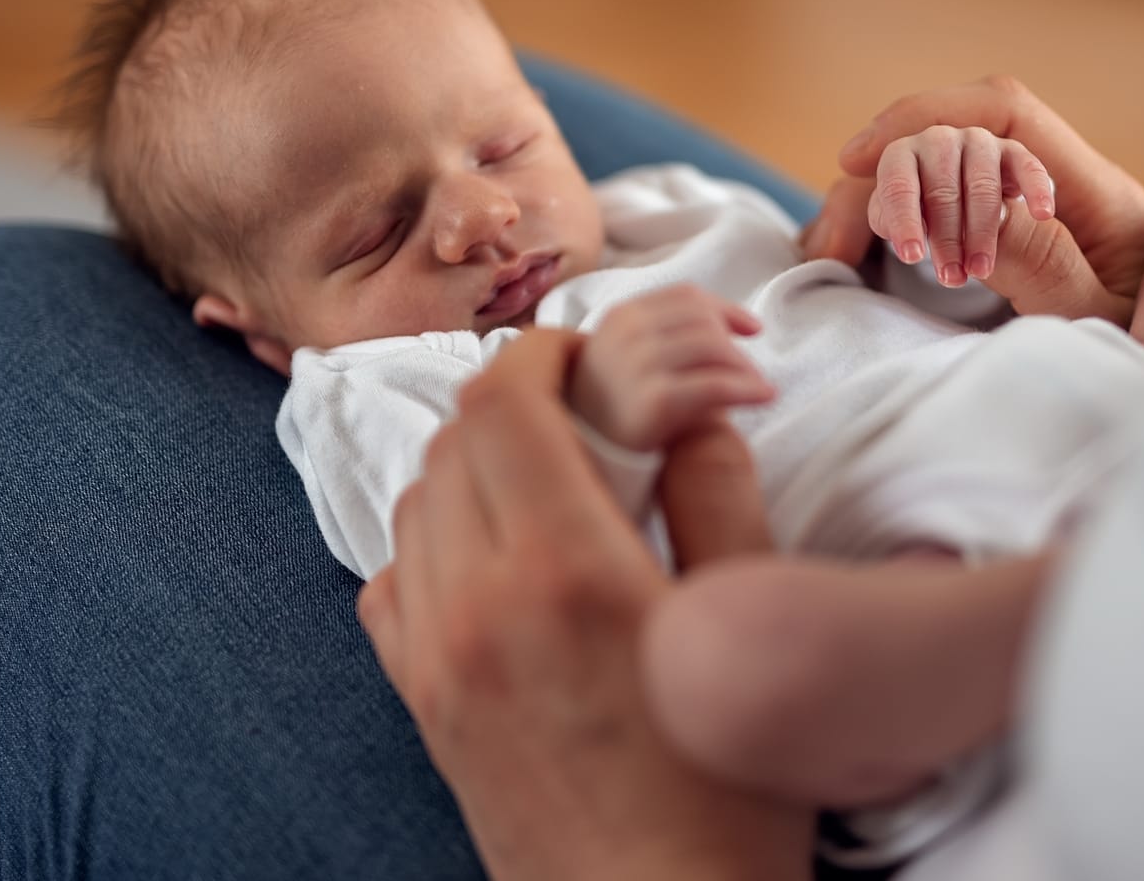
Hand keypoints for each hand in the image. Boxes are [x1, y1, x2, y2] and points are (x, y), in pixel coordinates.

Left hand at [357, 330, 811, 880]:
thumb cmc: (728, 791)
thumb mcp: (751, 624)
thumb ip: (717, 494)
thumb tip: (689, 407)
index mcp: (564, 570)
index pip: (505, 403)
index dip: (545, 353)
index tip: (590, 355)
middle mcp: (477, 604)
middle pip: (455, 440)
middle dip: (517, 400)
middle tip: (585, 410)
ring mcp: (436, 658)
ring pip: (417, 502)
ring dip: (473, 464)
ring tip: (548, 480)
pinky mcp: (423, 705)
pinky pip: (392, 584)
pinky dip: (432, 542)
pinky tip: (495, 561)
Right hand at [570, 287, 777, 451]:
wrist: (588, 462)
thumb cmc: (615, 412)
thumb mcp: (628, 361)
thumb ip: (665, 336)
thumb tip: (732, 325)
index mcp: (620, 317)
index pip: (686, 297)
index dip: (727, 309)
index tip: (753, 329)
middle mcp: (625, 334)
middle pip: (703, 320)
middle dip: (735, 344)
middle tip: (752, 372)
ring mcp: (636, 365)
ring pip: (713, 346)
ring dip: (744, 367)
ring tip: (758, 388)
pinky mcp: (654, 401)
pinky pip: (715, 384)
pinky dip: (747, 388)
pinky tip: (764, 396)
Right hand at [802, 76, 1143, 323]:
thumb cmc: (1140, 356)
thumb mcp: (1102, 320)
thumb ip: (1048, 266)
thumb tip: (987, 212)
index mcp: (1096, 191)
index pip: (1006, 113)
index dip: (929, 115)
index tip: (859, 158)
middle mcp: (1057, 184)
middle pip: (955, 135)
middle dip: (891, 179)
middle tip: (836, 251)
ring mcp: (1022, 211)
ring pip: (931, 170)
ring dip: (883, 209)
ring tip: (831, 260)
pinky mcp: (998, 239)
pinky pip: (930, 208)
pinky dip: (885, 224)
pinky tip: (847, 256)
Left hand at [865, 125, 1056, 286]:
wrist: (958, 196)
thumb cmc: (920, 211)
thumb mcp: (899, 219)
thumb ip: (892, 223)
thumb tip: (903, 234)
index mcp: (901, 154)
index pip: (898, 186)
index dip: (904, 222)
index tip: (911, 257)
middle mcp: (938, 140)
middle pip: (942, 192)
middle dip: (946, 240)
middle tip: (951, 278)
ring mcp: (977, 141)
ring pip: (981, 186)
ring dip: (981, 233)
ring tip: (980, 270)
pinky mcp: (1012, 151)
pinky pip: (1027, 166)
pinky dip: (1035, 189)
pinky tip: (1043, 215)